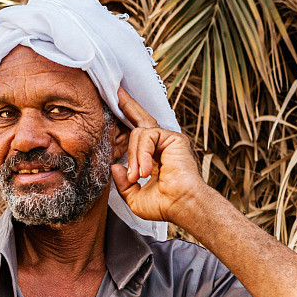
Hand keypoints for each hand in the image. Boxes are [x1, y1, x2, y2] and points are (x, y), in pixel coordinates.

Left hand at [111, 87, 208, 224]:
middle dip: (127, 105)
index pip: (137, 134)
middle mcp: (161, 144)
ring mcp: (168, 139)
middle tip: (115, 90)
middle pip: (141, 118)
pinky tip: (147, 171)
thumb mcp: (135, 196)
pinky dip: (142, 154)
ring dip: (135, 157)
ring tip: (139, 177)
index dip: (126, 120)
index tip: (115, 106)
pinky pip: (147, 136)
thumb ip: (123, 182)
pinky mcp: (173, 137)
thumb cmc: (164, 205)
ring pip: (138, 133)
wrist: (182, 206)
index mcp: (154, 155)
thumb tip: (114, 166)